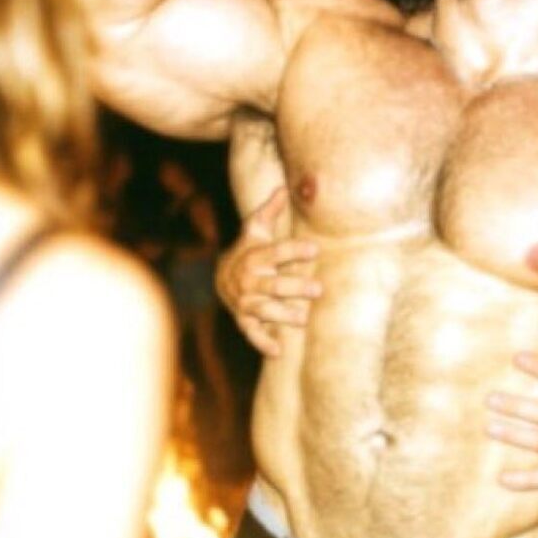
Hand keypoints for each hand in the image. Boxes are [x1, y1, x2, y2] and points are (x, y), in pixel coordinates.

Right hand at [216, 187, 320, 356]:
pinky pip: (251, 332)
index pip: (276, 252)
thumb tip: (284, 187)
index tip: (315, 248)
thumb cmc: (248, 251)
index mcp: (255, 256)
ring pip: (264, 309)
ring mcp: (246, 301)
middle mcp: (250, 280)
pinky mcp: (244, 319)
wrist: (219, 278)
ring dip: (283, 314)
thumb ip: (269, 211)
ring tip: (303, 319)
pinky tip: (277, 351)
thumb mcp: (255, 230)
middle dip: (295, 286)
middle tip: (318, 289)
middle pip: (273, 284)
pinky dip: (262, 342)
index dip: (294, 250)